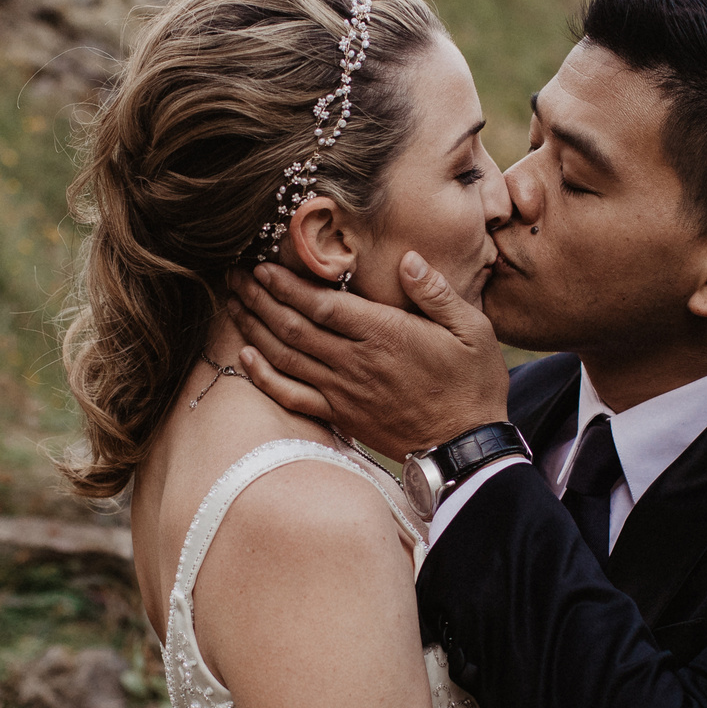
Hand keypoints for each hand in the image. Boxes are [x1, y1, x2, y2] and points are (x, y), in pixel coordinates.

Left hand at [228, 255, 508, 457]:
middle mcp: (355, 361)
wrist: (465, 448)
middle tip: (234, 277)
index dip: (287, 284)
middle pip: (293, 326)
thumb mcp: (472, 330)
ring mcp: (344, 391)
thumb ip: (436, 292)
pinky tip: (245, 357)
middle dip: (259, 299)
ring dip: (255, 328)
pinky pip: (292, 396)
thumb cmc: (473, 384)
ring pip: (286, 356)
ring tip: (233, 304)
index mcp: (384, 333)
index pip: (322, 304)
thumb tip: (406, 258)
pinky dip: (264, 377)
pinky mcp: (341, 416)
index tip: (262, 266)